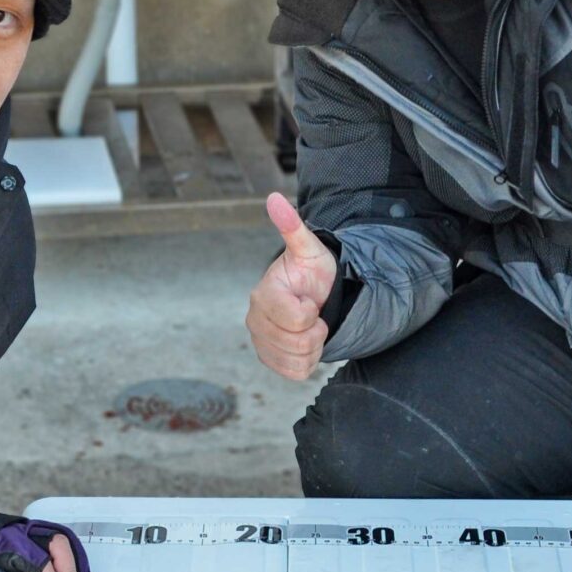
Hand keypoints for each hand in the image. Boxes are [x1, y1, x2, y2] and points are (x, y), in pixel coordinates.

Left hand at [2, 532, 86, 571]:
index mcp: (4, 544)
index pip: (38, 561)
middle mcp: (17, 532)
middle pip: (55, 543)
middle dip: (69, 571)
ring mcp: (25, 530)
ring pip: (58, 538)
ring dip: (72, 562)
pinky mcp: (30, 534)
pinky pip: (55, 539)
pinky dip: (68, 556)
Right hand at [247, 193, 336, 380]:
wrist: (314, 297)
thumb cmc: (312, 272)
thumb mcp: (309, 249)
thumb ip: (293, 227)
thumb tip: (274, 198)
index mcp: (263, 294)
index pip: (296, 318)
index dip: (312, 313)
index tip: (311, 300)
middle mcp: (255, 319)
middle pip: (299, 342)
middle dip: (316, 330)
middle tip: (314, 314)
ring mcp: (260, 342)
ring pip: (298, 359)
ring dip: (314, 346)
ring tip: (310, 327)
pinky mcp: (269, 360)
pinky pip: (295, 373)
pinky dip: (308, 361)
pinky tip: (306, 343)